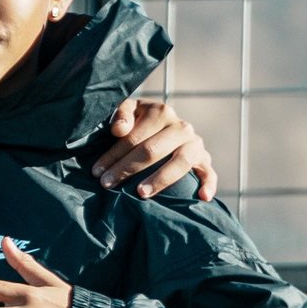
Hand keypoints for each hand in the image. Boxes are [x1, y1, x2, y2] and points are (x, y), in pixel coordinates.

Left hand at [93, 96, 215, 201]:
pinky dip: (208, 185)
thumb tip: (119, 130)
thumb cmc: (139, 121)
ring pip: (180, 162)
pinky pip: (210, 174)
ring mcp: (196, 145)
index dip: (113, 155)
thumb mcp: (129, 110)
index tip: (97, 171)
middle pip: (153, 150)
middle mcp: (182, 127)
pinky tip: (202, 197)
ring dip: (160, 179)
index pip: (134, 137)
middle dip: (127, 169)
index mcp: (162, 112)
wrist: (164, 127)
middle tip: (107, 184)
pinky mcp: (205, 161)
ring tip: (140, 193)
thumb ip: (121, 114)